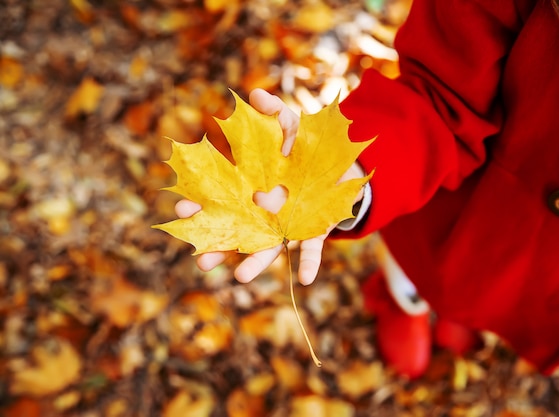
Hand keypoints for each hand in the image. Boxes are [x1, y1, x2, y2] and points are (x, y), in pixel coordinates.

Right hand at [175, 88, 363, 284]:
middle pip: (238, 229)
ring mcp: (289, 223)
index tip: (182, 212)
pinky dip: (308, 263)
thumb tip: (255, 93)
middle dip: (219, 244)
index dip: (201, 205)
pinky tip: (303, 280)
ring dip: (256, 261)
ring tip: (240, 277)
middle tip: (200, 260)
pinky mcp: (315, 230)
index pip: (220, 197)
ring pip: (269, 245)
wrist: (343, 162)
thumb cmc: (309, 144)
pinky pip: (310, 249)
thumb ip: (274, 113)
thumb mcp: (293, 126)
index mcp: (253, 185)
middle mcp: (267, 209)